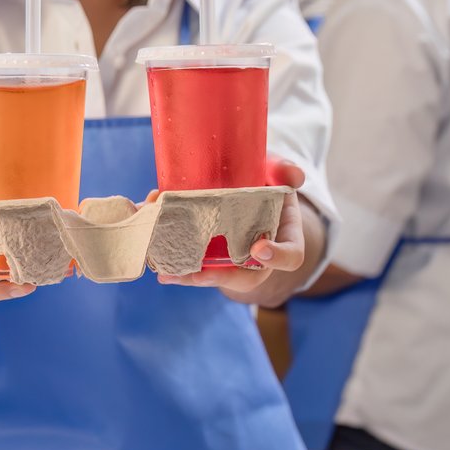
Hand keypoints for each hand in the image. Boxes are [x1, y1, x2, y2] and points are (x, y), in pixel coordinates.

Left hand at [157, 158, 318, 305]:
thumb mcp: (276, 172)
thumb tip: (294, 176)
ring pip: (216, 276)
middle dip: (222, 277)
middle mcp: (259, 256)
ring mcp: (233, 259)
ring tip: (167, 273)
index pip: (291, 256)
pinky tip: (154, 256)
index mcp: (284, 237)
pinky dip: (176, 262)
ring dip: (190, 276)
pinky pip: (196, 265)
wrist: (244, 185)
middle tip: (200, 273)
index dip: (278, 256)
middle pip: (246, 277)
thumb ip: (285, 171)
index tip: (258, 248)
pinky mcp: (210, 255)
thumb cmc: (264, 181)